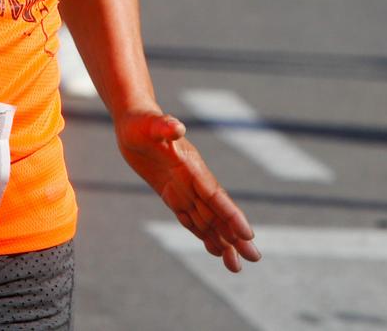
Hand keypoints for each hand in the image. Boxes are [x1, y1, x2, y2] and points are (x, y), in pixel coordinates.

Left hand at [115, 109, 259, 273]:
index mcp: (191, 166)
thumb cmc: (140, 120)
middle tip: (254, 259)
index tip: (248, 235)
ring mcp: (184, 187)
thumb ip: (164, 126)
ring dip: (222, 242)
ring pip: (207, 220)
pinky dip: (203, 234)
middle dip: (235, 236)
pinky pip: (190, 218)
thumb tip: (176, 127)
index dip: (231, 215)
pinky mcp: (172, 192)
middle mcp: (193, 179)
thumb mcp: (148, 124)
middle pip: (218, 212)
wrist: (132, 118)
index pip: (215, 195)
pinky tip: (215, 249)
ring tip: (236, 267)